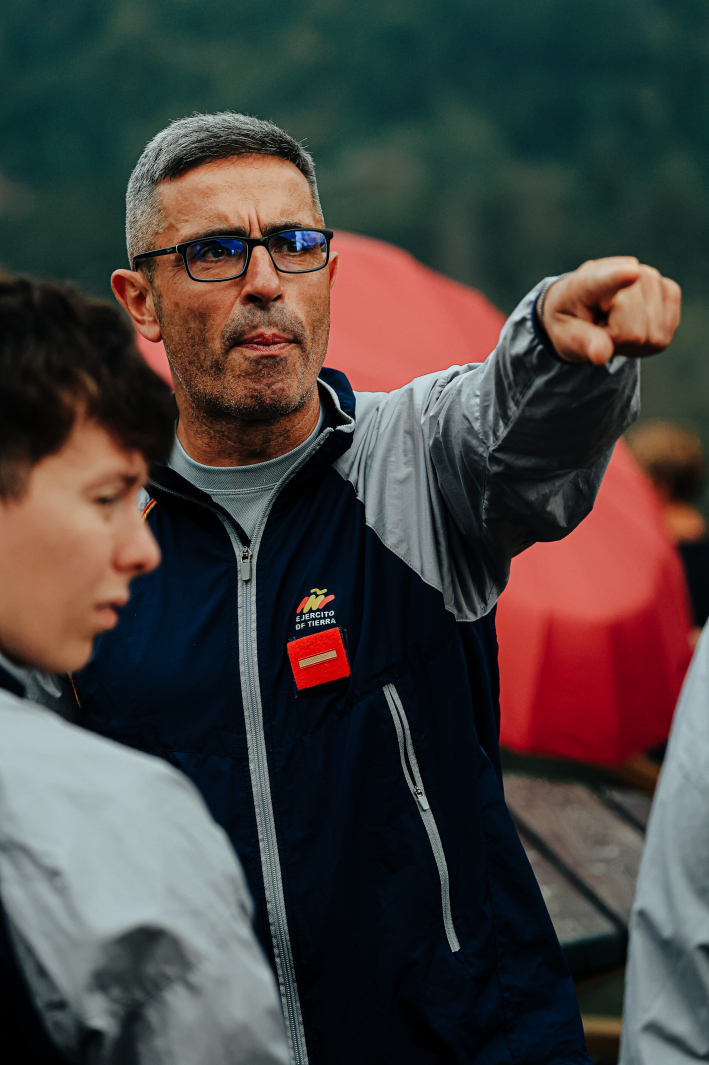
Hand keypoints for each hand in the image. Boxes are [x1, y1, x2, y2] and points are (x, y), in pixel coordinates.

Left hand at [541, 257, 680, 364]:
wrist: (584, 306)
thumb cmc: (571, 321)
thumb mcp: (565, 336)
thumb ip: (582, 343)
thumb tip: (601, 355)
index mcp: (586, 281)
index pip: (606, 279)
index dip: (619, 277)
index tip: (631, 273)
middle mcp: (624, 269)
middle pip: (633, 332)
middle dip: (617, 342)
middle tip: (601, 330)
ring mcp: (651, 278)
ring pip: (653, 335)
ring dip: (634, 342)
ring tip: (616, 327)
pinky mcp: (670, 291)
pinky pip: (666, 333)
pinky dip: (651, 339)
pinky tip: (635, 326)